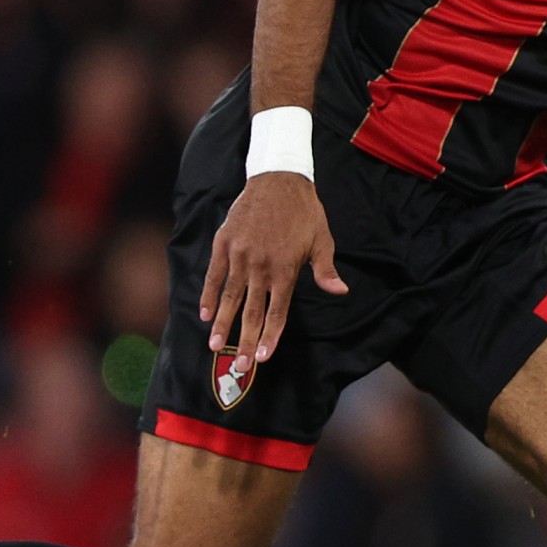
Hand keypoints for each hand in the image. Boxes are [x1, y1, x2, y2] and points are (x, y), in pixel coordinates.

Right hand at [198, 172, 347, 371]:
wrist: (278, 179)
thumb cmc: (305, 212)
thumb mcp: (322, 239)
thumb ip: (325, 269)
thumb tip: (341, 292)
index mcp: (285, 268)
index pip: (277, 311)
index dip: (270, 336)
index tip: (262, 358)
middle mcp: (260, 266)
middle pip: (251, 310)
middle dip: (245, 341)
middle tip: (239, 367)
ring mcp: (239, 255)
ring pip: (229, 296)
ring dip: (222, 324)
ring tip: (215, 347)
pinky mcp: (224, 243)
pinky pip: (214, 274)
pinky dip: (208, 295)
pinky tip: (205, 314)